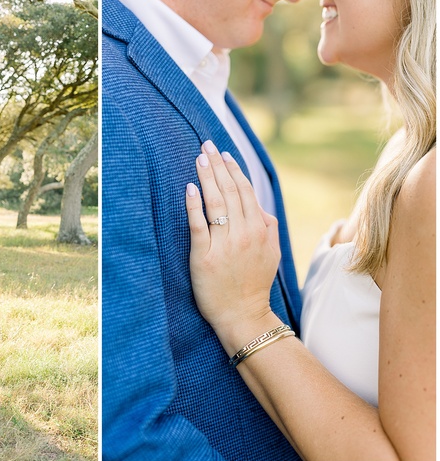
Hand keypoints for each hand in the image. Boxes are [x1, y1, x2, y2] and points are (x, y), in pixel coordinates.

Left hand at [185, 141, 280, 335]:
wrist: (243, 315)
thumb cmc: (253, 284)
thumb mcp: (271, 254)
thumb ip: (268, 228)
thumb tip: (261, 210)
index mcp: (260, 229)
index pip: (246, 191)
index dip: (234, 170)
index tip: (224, 154)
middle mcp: (244, 233)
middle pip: (230, 191)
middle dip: (218, 165)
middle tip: (207, 145)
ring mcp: (224, 244)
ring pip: (216, 203)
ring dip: (207, 177)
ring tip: (199, 158)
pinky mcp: (204, 256)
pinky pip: (199, 225)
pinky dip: (194, 205)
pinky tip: (190, 188)